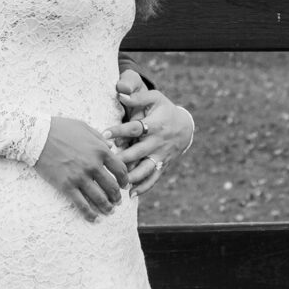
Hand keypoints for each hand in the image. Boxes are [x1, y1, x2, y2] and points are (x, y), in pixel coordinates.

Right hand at [35, 115, 129, 219]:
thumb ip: (99, 137)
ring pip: (100, 198)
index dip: (124, 180)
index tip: (124, 185)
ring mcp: (80, 177)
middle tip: (117, 201)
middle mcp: (93, 165)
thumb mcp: (83, 126)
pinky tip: (94, 219)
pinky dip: (90, 214)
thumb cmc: (59, 128)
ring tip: (109, 210)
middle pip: (112, 186)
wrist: (37, 135)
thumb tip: (111, 145)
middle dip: (117, 196)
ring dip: (107, 207)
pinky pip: (81, 204)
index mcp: (100, 150)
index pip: (120, 169)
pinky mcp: (66, 186)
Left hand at [114, 68, 194, 194]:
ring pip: (146, 169)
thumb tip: (120, 93)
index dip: (119, 131)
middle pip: (138, 152)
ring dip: (132, 177)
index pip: (135, 128)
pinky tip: (131, 194)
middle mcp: (158, 142)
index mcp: (154, 125)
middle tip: (105, 164)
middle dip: (122, 159)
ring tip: (118, 183)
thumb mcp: (154, 98)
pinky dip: (144, 187)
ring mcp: (161, 156)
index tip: (103, 134)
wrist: (185, 126)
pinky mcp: (163, 165)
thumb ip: (137, 97)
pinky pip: (154, 178)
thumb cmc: (164, 109)